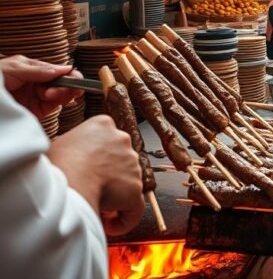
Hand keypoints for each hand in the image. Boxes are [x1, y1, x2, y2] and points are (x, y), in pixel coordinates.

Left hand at [1, 55, 81, 119]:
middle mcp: (38, 83)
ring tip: (48, 95)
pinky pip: (54, 106)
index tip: (73, 77)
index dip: (69, 74)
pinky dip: (58, 102)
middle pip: (63, 83)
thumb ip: (39, 69)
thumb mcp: (14, 69)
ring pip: (62, 94)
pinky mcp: (37, 112)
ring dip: (61, 94)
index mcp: (34, 70)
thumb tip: (66, 68)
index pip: (59, 70)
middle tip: (57, 88)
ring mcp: (37, 98)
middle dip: (65, 85)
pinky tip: (51, 99)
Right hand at [48, 116, 143, 235]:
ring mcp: (133, 163)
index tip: (86, 171)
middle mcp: (123, 140)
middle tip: (89, 190)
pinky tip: (108, 226)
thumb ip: (73, 145)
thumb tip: (70, 155)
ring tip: (92, 206)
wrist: (69, 179)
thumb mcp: (58, 143)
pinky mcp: (136, 188)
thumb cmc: (56, 163)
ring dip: (113, 197)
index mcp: (103, 125)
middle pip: (118, 161)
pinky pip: (134, 209)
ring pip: (126, 184)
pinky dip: (124, 220)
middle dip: (107, 177)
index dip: (97, 158)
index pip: (105, 140)